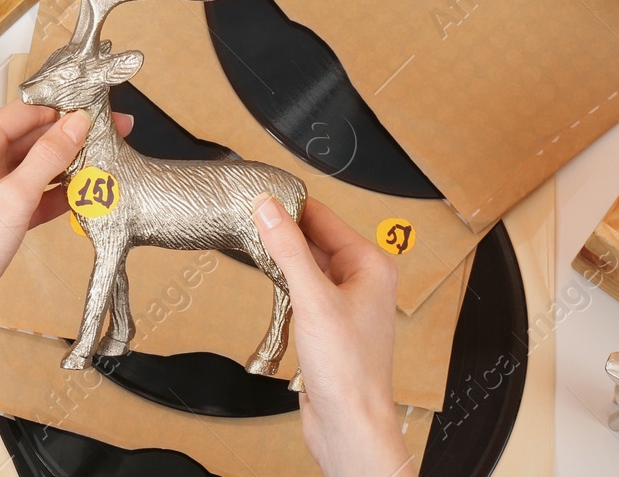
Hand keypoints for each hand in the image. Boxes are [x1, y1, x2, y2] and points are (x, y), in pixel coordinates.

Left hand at [0, 103, 131, 452]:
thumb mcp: (15, 199)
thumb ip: (48, 157)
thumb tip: (76, 123)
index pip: (24, 114)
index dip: (62, 112)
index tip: (97, 113)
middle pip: (28, 139)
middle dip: (68, 141)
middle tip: (109, 139)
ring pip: (29, 168)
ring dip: (63, 169)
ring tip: (102, 166)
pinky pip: (25, 195)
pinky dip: (50, 195)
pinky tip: (80, 196)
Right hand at [253, 195, 411, 476]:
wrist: (350, 423)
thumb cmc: (348, 370)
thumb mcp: (312, 298)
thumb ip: (289, 249)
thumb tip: (268, 208)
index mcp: (370, 265)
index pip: (324, 218)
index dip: (289, 205)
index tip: (258, 195)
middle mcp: (363, 280)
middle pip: (316, 240)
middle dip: (284, 231)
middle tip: (248, 218)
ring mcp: (348, 303)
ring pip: (310, 266)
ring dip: (284, 258)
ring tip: (254, 245)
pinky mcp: (332, 325)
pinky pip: (307, 291)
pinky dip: (287, 284)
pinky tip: (270, 284)